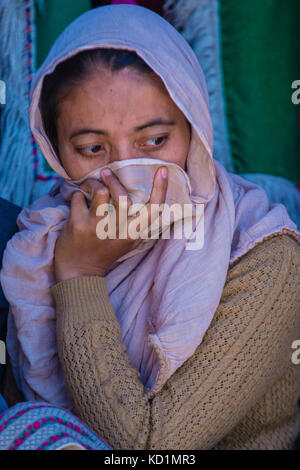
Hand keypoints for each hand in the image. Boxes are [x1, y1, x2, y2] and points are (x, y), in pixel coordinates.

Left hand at [54, 166, 167, 281]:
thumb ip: (139, 224)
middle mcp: (117, 232)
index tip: (161, 171)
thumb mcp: (129, 242)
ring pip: (100, 192)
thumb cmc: (105, 252)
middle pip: (124, 198)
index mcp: (134, 235)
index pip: (153, 211)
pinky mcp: (78, 225)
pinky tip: (78, 205)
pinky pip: (78, 197)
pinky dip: (77, 196)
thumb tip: (150, 194)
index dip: (160, 189)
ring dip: (93, 184)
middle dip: (114, 180)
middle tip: (107, 173)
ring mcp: (97, 229)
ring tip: (90, 187)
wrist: (78, 273)